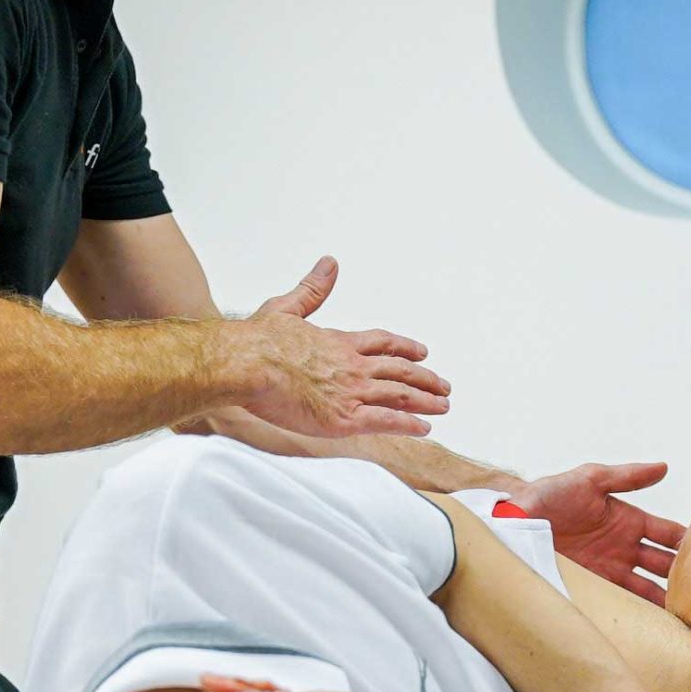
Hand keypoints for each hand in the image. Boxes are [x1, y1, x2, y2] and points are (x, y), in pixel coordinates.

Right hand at [231, 257, 451, 438]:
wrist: (246, 364)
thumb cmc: (257, 340)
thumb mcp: (287, 306)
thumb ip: (313, 289)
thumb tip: (330, 263)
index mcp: (339, 342)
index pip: (382, 343)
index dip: (405, 348)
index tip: (422, 352)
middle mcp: (352, 366)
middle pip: (400, 371)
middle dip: (425, 379)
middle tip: (444, 386)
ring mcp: (350, 392)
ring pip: (399, 395)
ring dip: (425, 401)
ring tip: (443, 407)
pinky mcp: (343, 418)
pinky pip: (385, 421)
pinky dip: (408, 424)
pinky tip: (423, 428)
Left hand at [513, 461, 687, 605]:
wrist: (514, 521)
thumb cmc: (550, 495)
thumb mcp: (590, 479)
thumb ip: (627, 477)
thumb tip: (663, 467)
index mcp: (629, 521)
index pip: (669, 535)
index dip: (688, 543)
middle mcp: (624, 549)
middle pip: (664, 566)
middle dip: (684, 577)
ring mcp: (609, 571)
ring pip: (648, 589)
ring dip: (666, 600)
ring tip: (688, 616)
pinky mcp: (593, 588)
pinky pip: (621, 603)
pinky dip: (638, 614)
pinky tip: (654, 626)